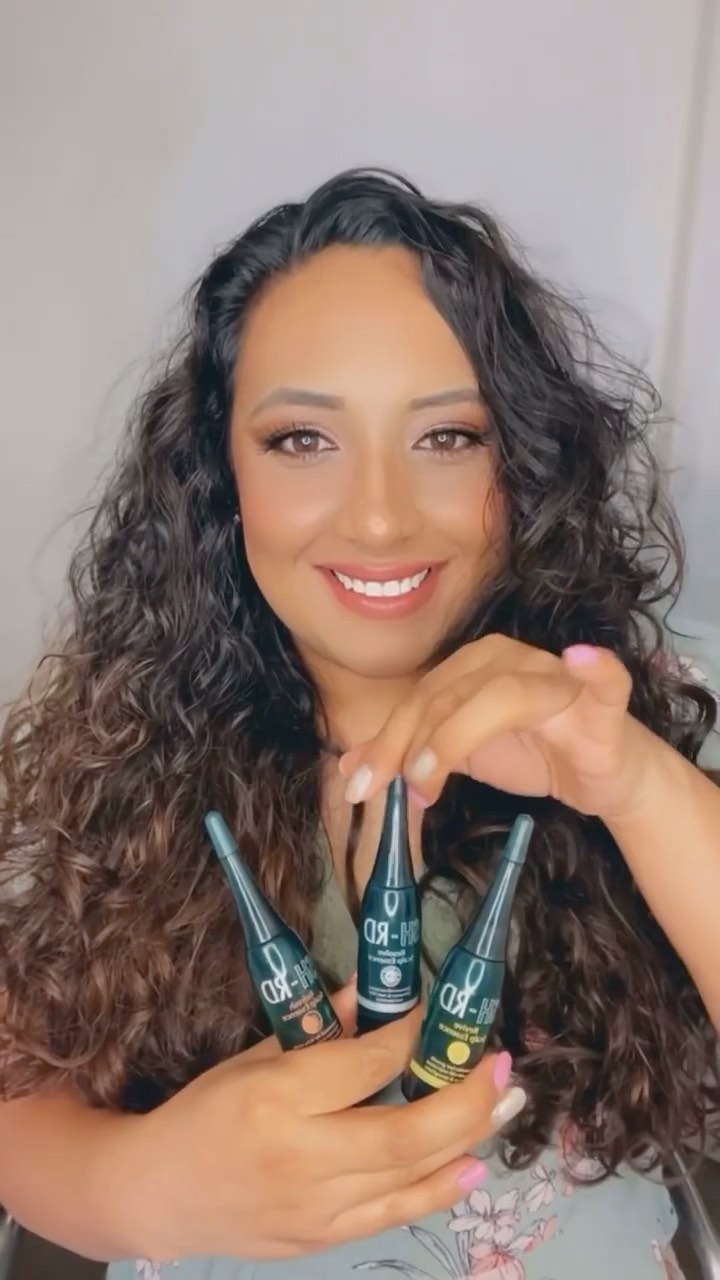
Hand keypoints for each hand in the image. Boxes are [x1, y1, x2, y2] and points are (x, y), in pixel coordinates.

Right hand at [131, 981, 512, 1261]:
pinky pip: (396, 1212)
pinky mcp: (323, 1239)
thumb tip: (377, 993)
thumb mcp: (254, 1057)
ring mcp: (315, 1207)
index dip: (410, 1037)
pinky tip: (474, 1163)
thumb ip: (318, 1029)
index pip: (364, 1066)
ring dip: (468, 1137)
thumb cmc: (205, 1112)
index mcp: (276, 1098)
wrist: (160, 1193)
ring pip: (410, 1174)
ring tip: (507, 1101)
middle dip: (465, 1097)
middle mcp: (301, 1156)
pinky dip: (441, 1188)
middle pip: (404, 1131)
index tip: (436, 1014)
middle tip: (500, 1064)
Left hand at [340, 635, 658, 821]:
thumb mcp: (460, 756)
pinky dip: (596, 667)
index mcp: (475, 665)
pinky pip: (605, 679)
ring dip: (456, 738)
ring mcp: (557, 676)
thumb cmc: (532, 752)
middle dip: (410, 746)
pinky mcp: (603, 701)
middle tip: (390, 792)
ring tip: (426, 780)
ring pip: (502, 695)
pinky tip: (582, 659)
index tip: (358, 786)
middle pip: (449, 696)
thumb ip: (410, 755)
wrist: (602, 773)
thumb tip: (352, 768)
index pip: (420, 699)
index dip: (385, 742)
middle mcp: (512, 659)